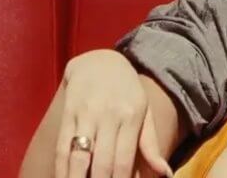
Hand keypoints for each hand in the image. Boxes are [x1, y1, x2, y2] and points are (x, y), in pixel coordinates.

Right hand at [54, 49, 172, 177]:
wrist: (100, 61)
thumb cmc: (127, 92)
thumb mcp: (144, 113)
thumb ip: (151, 145)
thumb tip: (165, 174)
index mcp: (131, 117)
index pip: (123, 161)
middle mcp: (108, 116)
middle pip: (101, 162)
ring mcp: (86, 115)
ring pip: (78, 156)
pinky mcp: (68, 114)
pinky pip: (62, 147)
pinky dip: (61, 169)